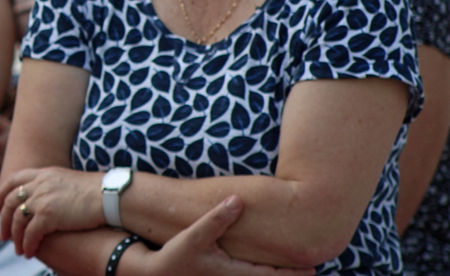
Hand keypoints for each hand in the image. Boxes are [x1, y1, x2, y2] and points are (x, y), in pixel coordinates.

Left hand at [0, 166, 103, 256]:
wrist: (108, 194)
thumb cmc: (94, 191)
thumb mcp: (66, 180)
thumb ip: (50, 185)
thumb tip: (43, 198)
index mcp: (42, 173)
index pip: (13, 180)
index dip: (0, 194)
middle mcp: (38, 184)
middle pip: (9, 202)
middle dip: (2, 220)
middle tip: (2, 235)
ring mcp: (42, 198)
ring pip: (17, 220)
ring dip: (15, 237)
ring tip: (18, 249)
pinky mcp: (48, 215)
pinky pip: (30, 233)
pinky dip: (27, 244)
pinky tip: (29, 252)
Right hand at [129, 196, 315, 275]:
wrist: (154, 275)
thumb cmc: (174, 256)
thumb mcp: (193, 235)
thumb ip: (216, 218)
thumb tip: (237, 200)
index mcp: (234, 274)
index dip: (293, 273)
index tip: (313, 267)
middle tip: (312, 268)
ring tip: (292, 269)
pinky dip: (260, 275)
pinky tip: (264, 269)